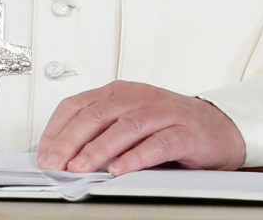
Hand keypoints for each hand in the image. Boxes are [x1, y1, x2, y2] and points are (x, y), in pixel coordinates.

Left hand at [35, 81, 245, 174]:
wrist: (218, 127)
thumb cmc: (169, 125)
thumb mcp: (128, 122)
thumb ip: (99, 133)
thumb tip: (61, 156)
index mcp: (120, 92)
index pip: (78, 104)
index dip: (57, 129)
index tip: (44, 153)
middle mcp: (139, 97)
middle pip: (98, 114)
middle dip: (71, 140)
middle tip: (56, 163)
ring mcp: (164, 113)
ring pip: (126, 127)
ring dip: (99, 149)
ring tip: (80, 167)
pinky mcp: (185, 132)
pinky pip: (158, 143)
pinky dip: (136, 157)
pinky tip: (120, 170)